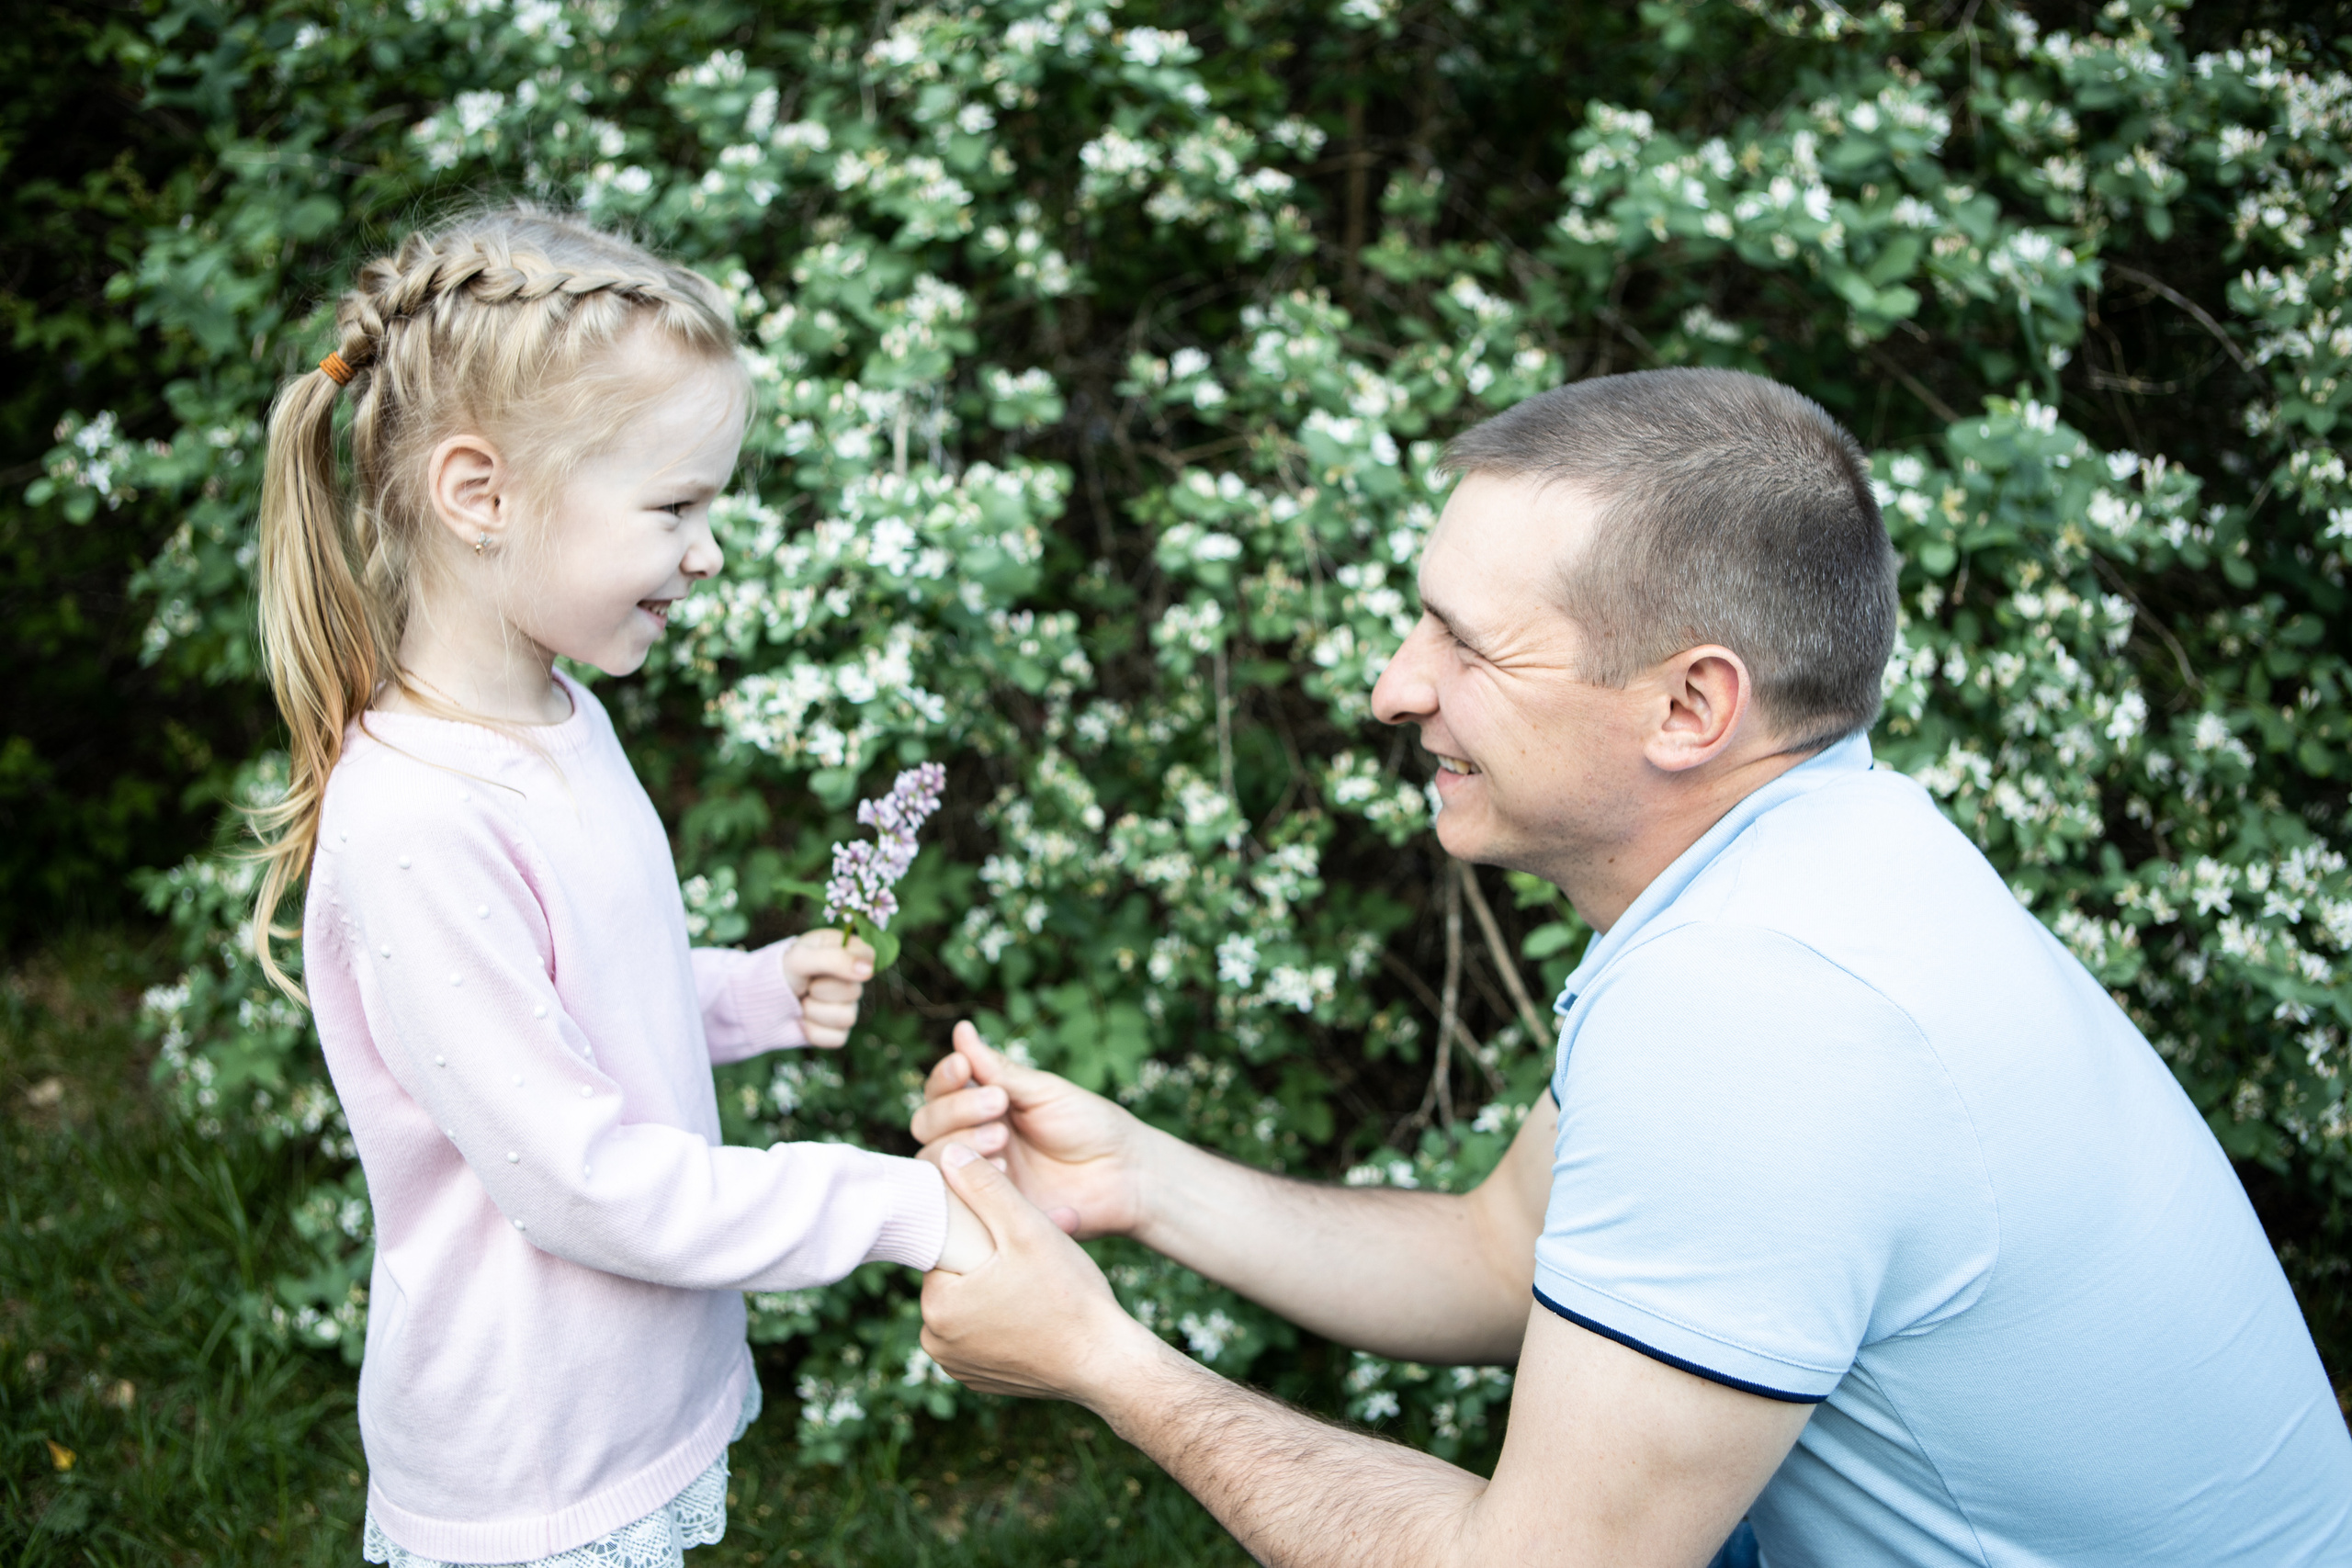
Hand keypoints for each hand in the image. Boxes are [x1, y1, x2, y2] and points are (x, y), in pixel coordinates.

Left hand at [779, 929, 874, 1047]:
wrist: (757, 1003)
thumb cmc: (779, 972)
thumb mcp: (801, 958)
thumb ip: (835, 959)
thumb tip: (869, 970)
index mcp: (844, 951)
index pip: (869, 957)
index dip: (850, 964)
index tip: (825, 966)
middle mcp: (849, 978)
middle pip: (855, 991)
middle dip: (821, 990)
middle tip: (805, 984)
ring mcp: (845, 1006)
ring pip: (847, 1017)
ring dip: (815, 1011)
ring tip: (802, 1001)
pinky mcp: (837, 1030)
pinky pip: (837, 1038)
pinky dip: (813, 1031)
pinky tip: (802, 1020)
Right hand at [910, 1021, 1150, 1238]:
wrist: (1125, 1174)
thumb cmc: (1089, 1124)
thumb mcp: (1043, 1092)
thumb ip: (996, 1069)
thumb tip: (960, 1030)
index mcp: (984, 1105)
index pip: (941, 1091)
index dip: (945, 1079)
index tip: (964, 1068)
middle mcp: (972, 1139)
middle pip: (927, 1123)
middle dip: (956, 1110)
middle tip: (998, 1106)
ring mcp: (977, 1176)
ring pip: (933, 1159)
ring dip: (960, 1143)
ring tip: (1002, 1140)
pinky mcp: (987, 1210)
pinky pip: (954, 1199)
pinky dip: (967, 1180)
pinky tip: (1001, 1171)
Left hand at [921, 1144, 1160, 1402]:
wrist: (1107, 1365)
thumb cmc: (1070, 1296)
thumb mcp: (1028, 1229)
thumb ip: (985, 1187)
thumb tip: (948, 1152)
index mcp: (936, 1307)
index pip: (946, 1250)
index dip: (984, 1235)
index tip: (1018, 1237)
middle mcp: (936, 1343)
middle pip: (958, 1278)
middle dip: (993, 1262)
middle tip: (1036, 1258)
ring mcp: (958, 1367)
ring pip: (971, 1306)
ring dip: (998, 1291)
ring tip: (1041, 1285)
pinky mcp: (981, 1381)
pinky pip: (984, 1336)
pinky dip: (1005, 1323)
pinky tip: (1039, 1315)